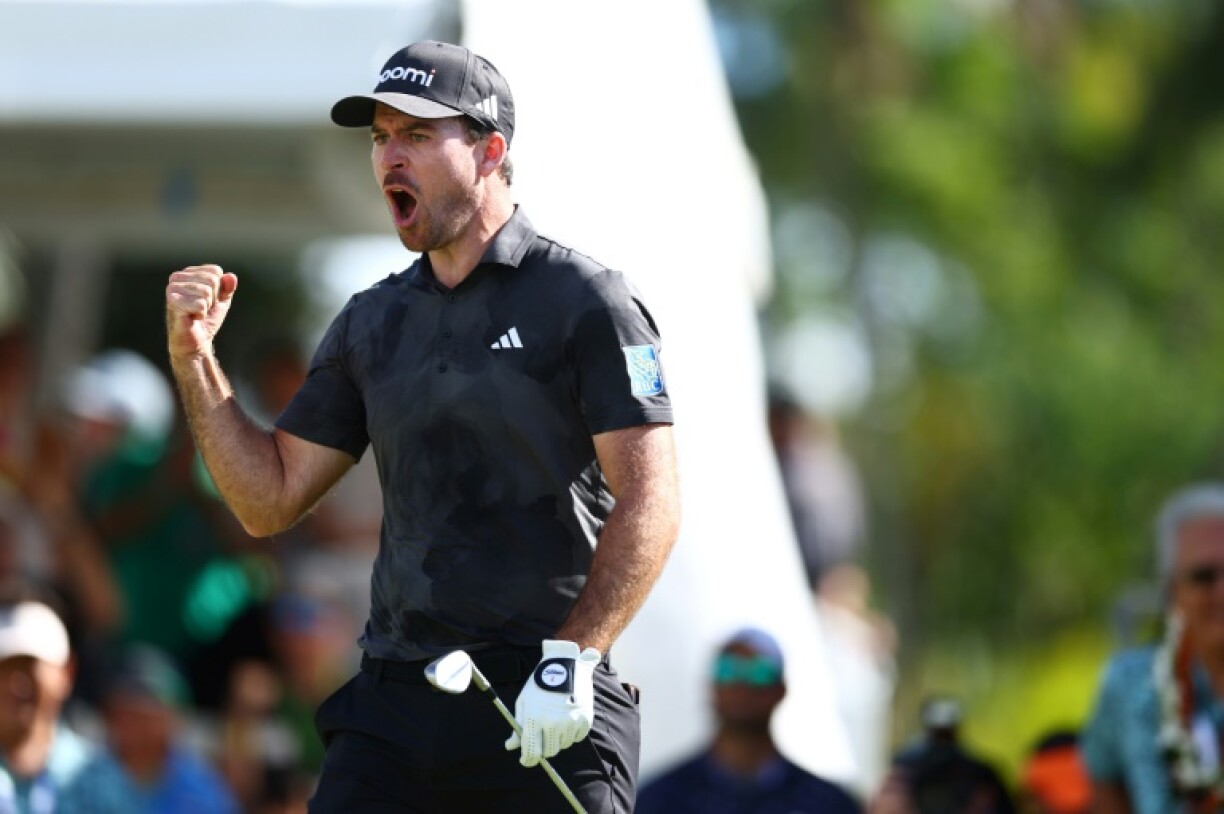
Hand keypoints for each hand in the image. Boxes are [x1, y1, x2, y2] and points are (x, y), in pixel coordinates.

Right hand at [166, 264, 237, 359]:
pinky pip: (201, 304)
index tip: (208, 301)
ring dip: (206, 307)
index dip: (218, 289)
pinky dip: (201, 313)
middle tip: (202, 309)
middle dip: (213, 299)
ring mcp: (172, 289)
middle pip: (212, 280)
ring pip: (206, 292)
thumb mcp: (221, 301)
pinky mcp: (173, 302)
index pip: (215, 271)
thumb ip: (228, 287)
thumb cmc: (206, 319)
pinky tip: (192, 318)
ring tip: (196, 313)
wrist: (196, 341)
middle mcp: (176, 277)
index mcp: (187, 273)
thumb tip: (231, 276)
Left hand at [505, 640, 600, 766]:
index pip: (532, 752)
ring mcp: (571, 722)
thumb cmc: (539, 684)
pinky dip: (571, 732)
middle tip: (542, 734)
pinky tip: (567, 717)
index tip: (526, 760)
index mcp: (535, 718)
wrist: (565, 665)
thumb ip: (518, 726)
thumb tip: (510, 746)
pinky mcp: (584, 720)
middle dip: (543, 746)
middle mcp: (554, 723)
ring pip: (563, 745)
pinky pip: (576, 738)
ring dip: (557, 738)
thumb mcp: (524, 702)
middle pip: (549, 751)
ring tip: (556, 719)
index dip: (528, 760)